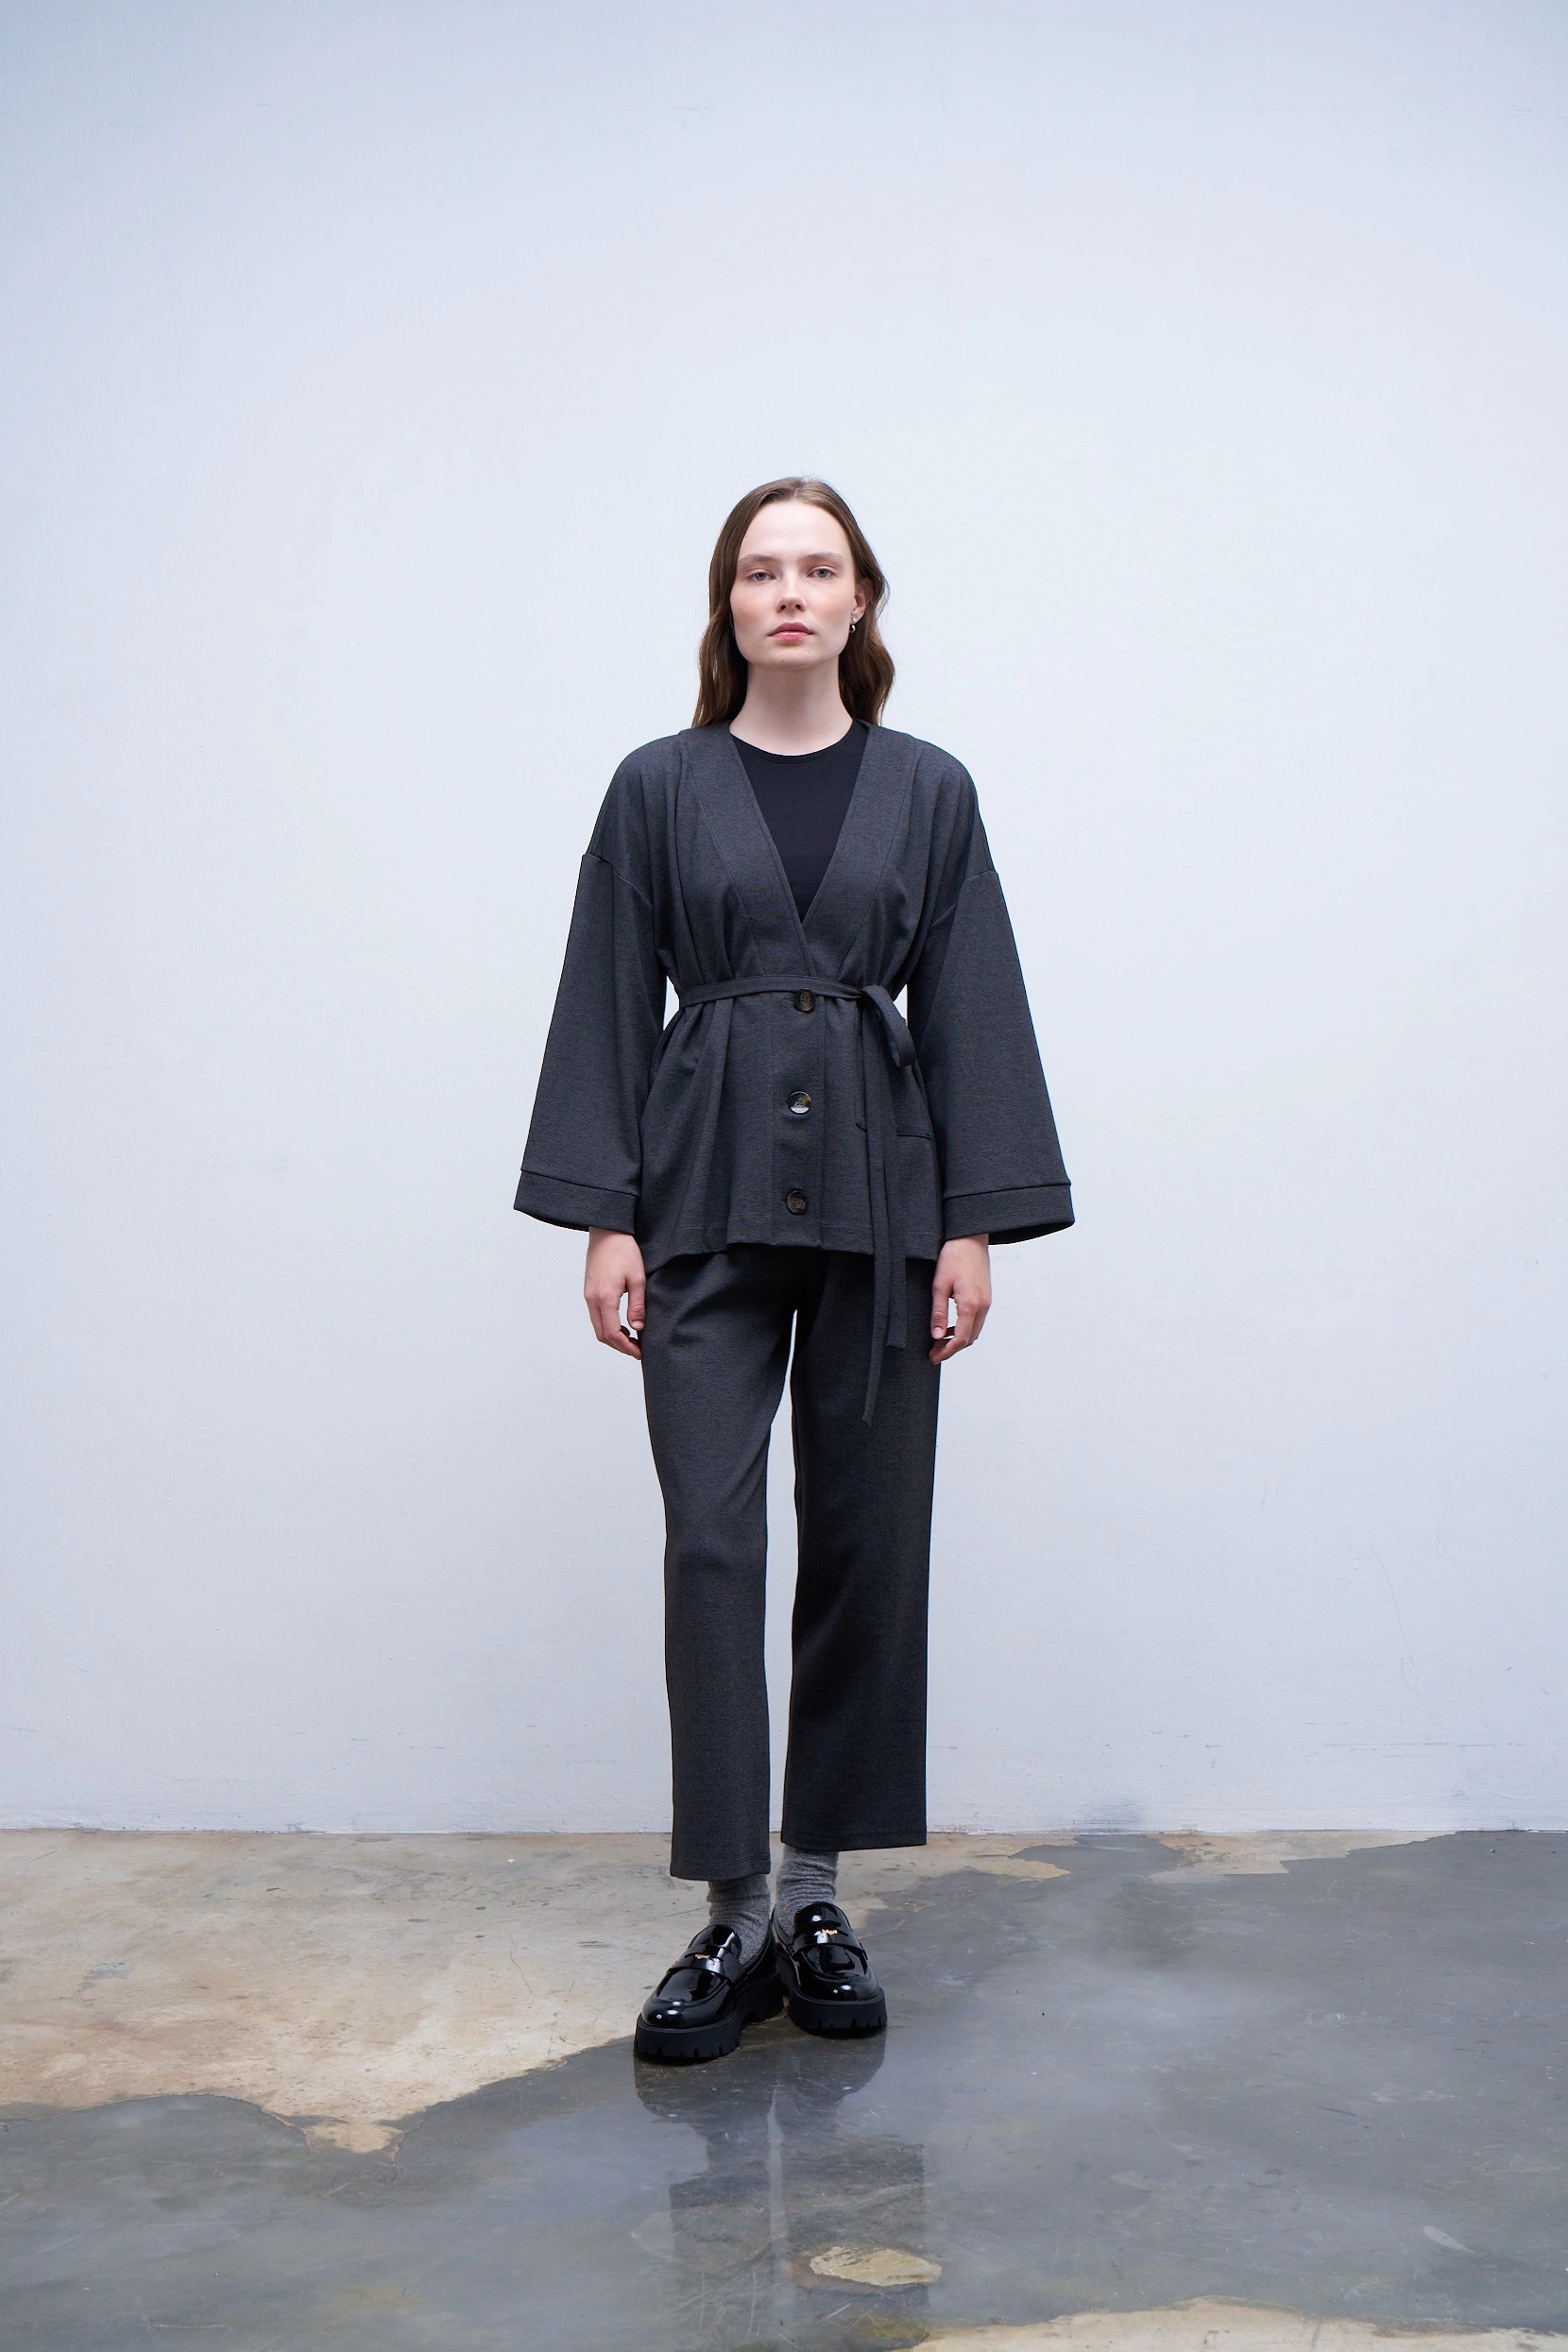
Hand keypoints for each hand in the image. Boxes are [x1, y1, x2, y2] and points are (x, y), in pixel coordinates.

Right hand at [584, 1228, 645, 1357]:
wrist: (607, 1231)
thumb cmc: (624, 1251)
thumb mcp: (637, 1278)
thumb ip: (637, 1305)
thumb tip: (638, 1327)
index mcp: (605, 1298)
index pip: (612, 1333)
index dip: (626, 1347)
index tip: (639, 1353)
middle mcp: (592, 1299)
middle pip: (602, 1335)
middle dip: (619, 1346)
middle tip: (637, 1349)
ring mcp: (588, 1295)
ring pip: (597, 1326)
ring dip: (612, 1337)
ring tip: (631, 1339)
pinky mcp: (589, 1291)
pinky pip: (595, 1316)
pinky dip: (607, 1326)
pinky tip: (621, 1324)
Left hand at [929, 1236, 990, 1363]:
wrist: (970, 1238)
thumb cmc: (954, 1257)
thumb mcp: (939, 1285)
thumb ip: (939, 1313)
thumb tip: (937, 1336)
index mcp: (971, 1305)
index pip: (961, 1339)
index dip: (947, 1352)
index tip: (933, 1358)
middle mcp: (983, 1306)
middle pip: (970, 1338)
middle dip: (952, 1349)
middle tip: (933, 1352)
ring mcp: (987, 1301)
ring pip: (974, 1330)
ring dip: (959, 1339)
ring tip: (939, 1342)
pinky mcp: (986, 1296)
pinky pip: (977, 1320)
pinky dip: (964, 1328)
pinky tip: (950, 1326)